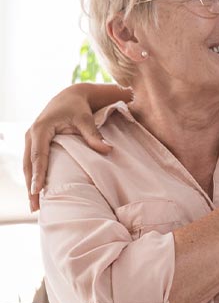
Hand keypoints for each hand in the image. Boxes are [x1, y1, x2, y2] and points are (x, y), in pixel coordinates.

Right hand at [24, 87, 110, 210]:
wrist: (69, 96)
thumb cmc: (78, 107)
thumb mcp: (86, 120)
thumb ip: (94, 135)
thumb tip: (108, 149)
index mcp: (41, 129)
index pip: (38, 156)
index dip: (38, 174)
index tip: (37, 191)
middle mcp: (31, 134)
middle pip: (28, 165)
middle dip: (30, 186)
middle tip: (34, 207)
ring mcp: (30, 139)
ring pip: (27, 166)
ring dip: (30, 184)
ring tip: (34, 206)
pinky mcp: (34, 142)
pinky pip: (31, 162)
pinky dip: (33, 177)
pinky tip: (37, 192)